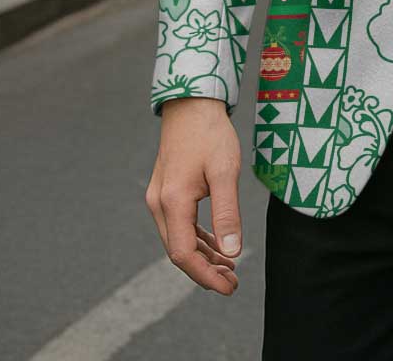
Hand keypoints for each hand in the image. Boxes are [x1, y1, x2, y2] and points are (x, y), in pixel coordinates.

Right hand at [145, 97, 242, 294]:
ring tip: (229, 268)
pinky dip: (198, 238)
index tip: (229, 287)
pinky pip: (180, 224)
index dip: (205, 276)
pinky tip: (216, 245)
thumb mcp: (226, 172)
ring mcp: (159, 197)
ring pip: (179, 239)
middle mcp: (159, 204)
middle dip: (206, 271)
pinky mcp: (166, 190)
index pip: (184, 254)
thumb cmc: (211, 135)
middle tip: (233, 283)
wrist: (192, 104)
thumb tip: (232, 252)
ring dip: (203, 256)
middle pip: (179, 251)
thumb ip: (227, 213)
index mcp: (172, 202)